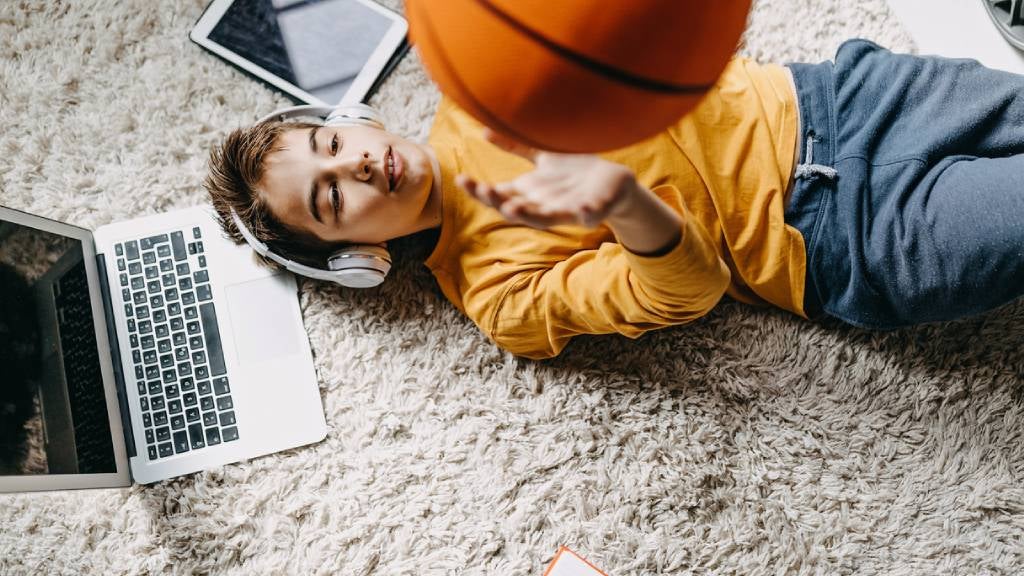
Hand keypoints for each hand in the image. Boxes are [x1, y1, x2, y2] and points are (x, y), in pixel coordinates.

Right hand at [456, 129, 637, 228]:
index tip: (461, 179)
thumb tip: (484, 129)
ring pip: (543, 218)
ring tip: (512, 207)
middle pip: (514, 208)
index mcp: (530, 193)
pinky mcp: (592, 211)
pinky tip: (581, 209)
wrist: (611, 184)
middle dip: (497, 201)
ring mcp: (566, 211)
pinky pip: (588, 215)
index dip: (479, 190)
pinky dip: (585, 214)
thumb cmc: (574, 173)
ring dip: (527, 215)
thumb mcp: (542, 158)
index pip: (498, 194)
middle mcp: (543, 205)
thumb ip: (516, 147)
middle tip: (482, 190)